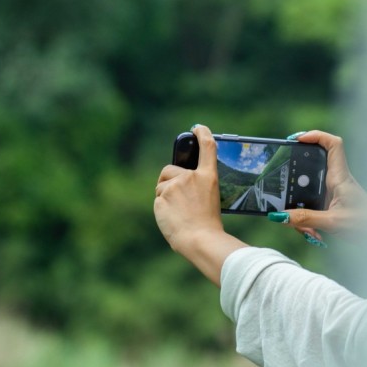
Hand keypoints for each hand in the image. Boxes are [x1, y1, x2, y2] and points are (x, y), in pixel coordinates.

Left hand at [154, 125, 244, 284]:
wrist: (199, 239)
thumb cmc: (207, 224)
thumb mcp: (209, 199)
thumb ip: (195, 188)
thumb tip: (177, 185)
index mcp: (208, 177)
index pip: (208, 147)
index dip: (203, 133)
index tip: (198, 128)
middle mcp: (191, 177)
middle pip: (170, 170)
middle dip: (169, 181)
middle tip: (179, 200)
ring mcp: (175, 185)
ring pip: (161, 186)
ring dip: (165, 196)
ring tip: (178, 213)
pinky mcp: (162, 196)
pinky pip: (157, 199)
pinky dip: (162, 208)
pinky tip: (171, 218)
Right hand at [275, 131, 366, 242]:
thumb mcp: (332, 223)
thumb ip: (306, 219)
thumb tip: (280, 216)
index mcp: (340, 177)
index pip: (333, 144)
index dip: (315, 135)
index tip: (297, 139)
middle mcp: (337, 181)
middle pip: (312, 166)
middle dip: (296, 175)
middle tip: (283, 182)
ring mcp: (334, 192)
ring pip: (309, 190)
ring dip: (301, 206)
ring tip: (304, 227)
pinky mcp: (333, 204)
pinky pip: (313, 205)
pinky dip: (308, 218)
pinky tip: (312, 233)